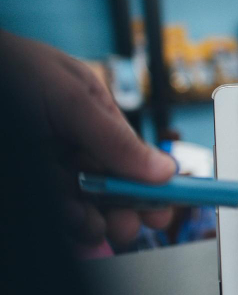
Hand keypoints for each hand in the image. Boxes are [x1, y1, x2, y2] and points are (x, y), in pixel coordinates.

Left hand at [1, 31, 174, 245]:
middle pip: (108, 186)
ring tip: (90, 227)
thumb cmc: (8, 67)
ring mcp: (44, 164)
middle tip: (128, 227)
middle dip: (122, 209)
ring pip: (79, 204)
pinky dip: (65, 223)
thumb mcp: (70, 98)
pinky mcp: (26, 183)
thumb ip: (116, 138)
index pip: (131, 156)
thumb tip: (163, 169)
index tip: (165, 210)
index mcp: (90, 114)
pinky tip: (69, 224)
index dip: (151, 184)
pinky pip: (52, 211)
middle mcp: (68, 142)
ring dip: (91, 220)